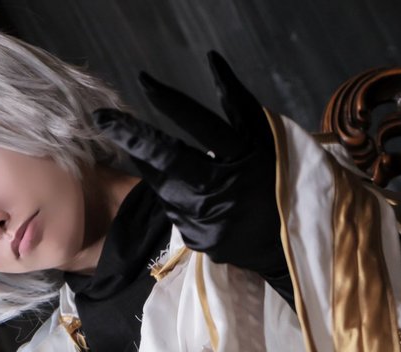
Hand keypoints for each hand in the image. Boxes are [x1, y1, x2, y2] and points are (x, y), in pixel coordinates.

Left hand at [93, 52, 291, 303]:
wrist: (295, 242)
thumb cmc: (281, 178)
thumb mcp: (267, 136)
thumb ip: (237, 101)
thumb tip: (212, 60)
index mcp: (243, 159)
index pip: (201, 125)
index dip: (170, 102)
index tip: (142, 80)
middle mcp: (222, 191)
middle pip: (166, 159)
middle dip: (131, 137)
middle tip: (104, 120)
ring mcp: (209, 220)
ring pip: (163, 186)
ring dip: (152, 166)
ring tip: (146, 151)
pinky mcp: (200, 241)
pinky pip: (174, 210)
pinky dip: (172, 194)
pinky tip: (182, 189)